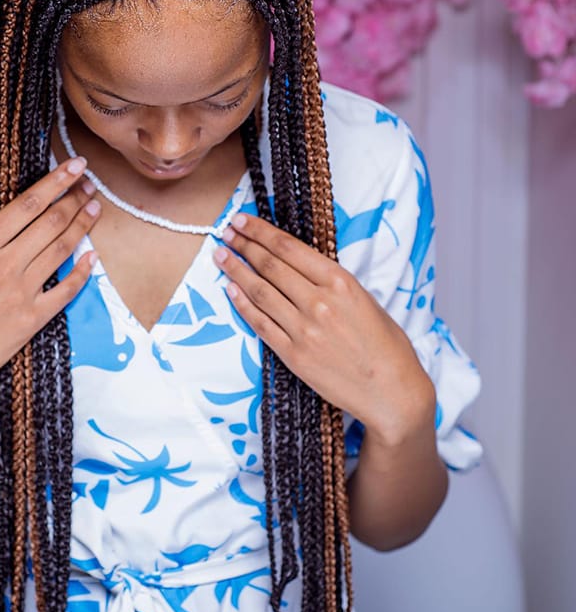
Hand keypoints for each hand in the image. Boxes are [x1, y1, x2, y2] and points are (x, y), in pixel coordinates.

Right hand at [0, 157, 99, 415]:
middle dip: (75, 198)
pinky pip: (67, 289)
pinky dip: (83, 271)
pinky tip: (92, 255)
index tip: (74, 166)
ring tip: (94, 208)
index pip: (27, 204)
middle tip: (90, 184)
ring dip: (82, 225)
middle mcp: (4, 265)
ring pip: (62, 249)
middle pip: (51, 222)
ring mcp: (22, 292)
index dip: (56, 182)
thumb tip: (6, 226)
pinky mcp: (33, 318)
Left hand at [213, 213, 434, 445]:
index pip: (289, 248)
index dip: (260, 231)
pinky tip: (230, 290)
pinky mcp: (294, 356)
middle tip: (227, 232)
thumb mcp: (364, 299)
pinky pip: (260, 324)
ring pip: (260, 291)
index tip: (242, 219)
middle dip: (244, 244)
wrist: (392, 392)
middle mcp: (319, 302)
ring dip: (236, 270)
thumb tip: (297, 263)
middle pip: (270, 265)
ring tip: (221, 255)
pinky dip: (242, 304)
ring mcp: (304, 330)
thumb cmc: (385, 344)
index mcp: (340, 282)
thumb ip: (331, 281)